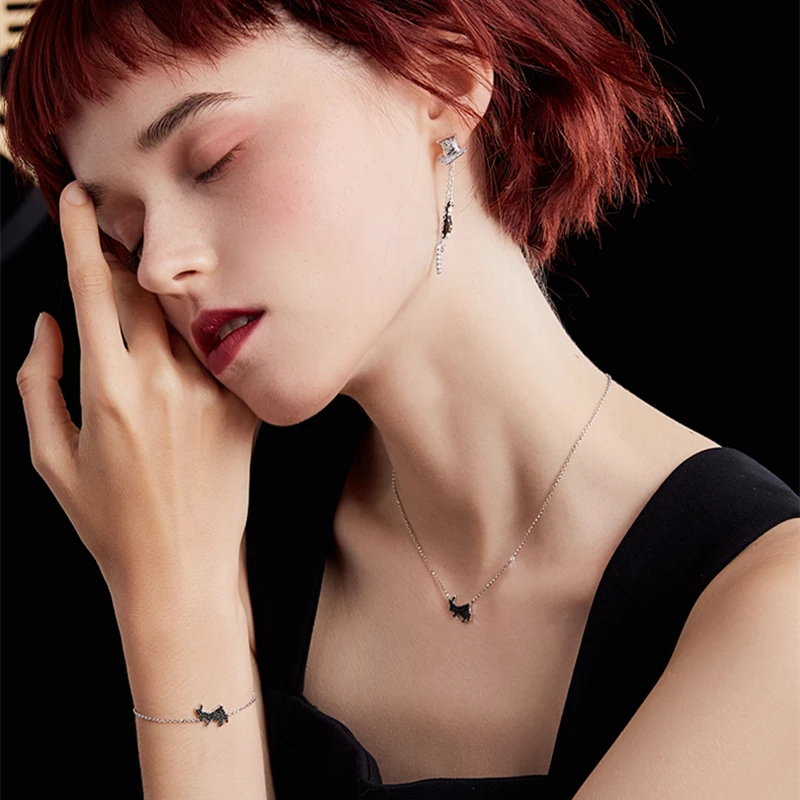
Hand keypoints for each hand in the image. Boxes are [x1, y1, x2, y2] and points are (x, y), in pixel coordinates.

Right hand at [16, 182, 260, 612]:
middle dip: (127, 258)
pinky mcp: (243, 411)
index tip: (77, 200)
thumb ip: (37, 382)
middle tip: (118, 242)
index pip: (93, 288)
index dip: (82, 235)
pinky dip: (203, 334)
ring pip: (188, 313)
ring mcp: (211, 394)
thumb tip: (46, 323)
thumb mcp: (50, 458)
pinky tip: (194, 334)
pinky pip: (222, 352)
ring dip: (168, 291)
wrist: (182, 569)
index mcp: (108, 388)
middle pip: (144, 289)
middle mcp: (163, 381)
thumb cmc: (109, 522)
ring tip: (156, 287)